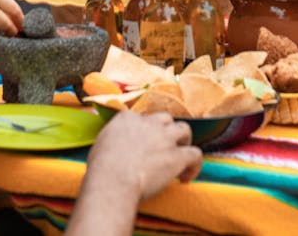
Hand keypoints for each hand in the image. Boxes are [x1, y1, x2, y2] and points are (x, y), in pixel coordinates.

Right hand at [85, 111, 201, 199]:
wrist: (113, 179)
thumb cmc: (101, 168)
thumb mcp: (101, 143)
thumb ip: (113, 138)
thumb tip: (114, 146)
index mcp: (128, 118)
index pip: (143, 117)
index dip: (146, 131)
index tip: (144, 144)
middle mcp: (149, 123)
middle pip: (166, 119)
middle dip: (167, 131)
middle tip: (164, 147)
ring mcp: (165, 138)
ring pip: (185, 129)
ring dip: (184, 141)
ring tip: (180, 156)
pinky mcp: (177, 156)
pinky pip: (195, 154)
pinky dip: (195, 165)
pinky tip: (187, 177)